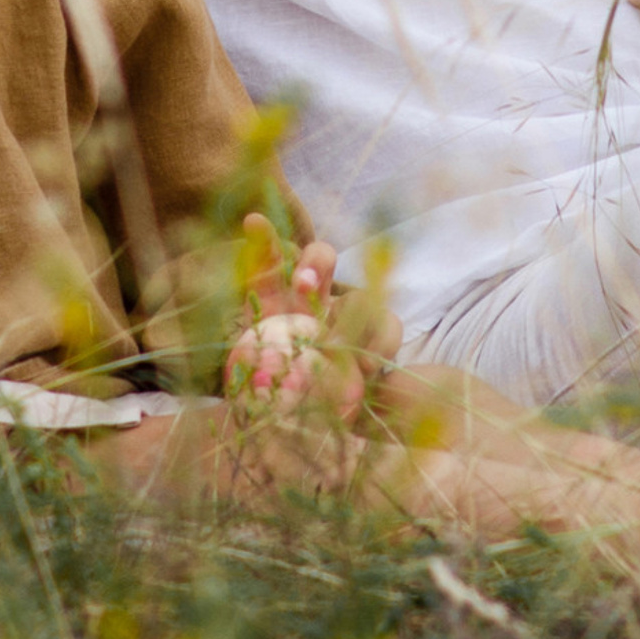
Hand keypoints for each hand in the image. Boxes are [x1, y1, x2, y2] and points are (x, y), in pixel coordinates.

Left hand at [224, 224, 366, 419]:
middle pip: (322, 258)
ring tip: (333, 346)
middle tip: (302, 284)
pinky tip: (364, 368)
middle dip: (314, 264)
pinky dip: (378, 342)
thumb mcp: (256, 363)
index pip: (270, 259)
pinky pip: (388, 326)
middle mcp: (316, 297)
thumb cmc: (281, 382)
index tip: (254, 224)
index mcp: (280, 298)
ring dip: (349, 315)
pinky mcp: (377, 337)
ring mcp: (348, 315)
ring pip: (359, 293)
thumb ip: (252, 352)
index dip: (263, 240)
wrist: (312, 414)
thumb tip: (251, 327)